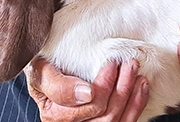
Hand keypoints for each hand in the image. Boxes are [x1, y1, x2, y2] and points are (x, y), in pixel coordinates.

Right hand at [24, 57, 149, 121]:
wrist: (49, 69)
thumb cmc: (45, 67)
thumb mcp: (39, 68)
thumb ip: (54, 81)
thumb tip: (86, 93)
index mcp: (52, 113)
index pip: (82, 106)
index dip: (100, 87)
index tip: (110, 63)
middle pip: (102, 116)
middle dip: (119, 88)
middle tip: (127, 62)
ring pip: (114, 121)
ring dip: (130, 96)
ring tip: (135, 71)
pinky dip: (136, 105)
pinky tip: (141, 87)